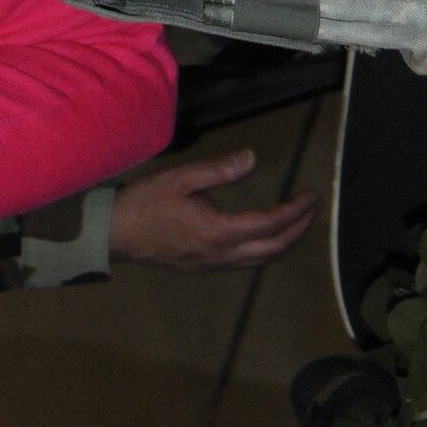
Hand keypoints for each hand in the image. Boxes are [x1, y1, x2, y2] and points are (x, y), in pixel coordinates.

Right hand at [108, 149, 318, 270]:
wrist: (114, 234)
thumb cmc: (144, 204)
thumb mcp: (180, 179)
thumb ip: (218, 170)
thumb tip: (252, 159)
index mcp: (219, 232)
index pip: (270, 223)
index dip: (295, 210)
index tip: (311, 196)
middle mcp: (222, 255)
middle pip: (275, 249)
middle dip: (299, 230)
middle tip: (311, 210)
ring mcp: (214, 265)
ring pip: (262, 260)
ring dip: (284, 242)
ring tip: (294, 223)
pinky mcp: (204, 268)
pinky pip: (246, 262)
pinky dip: (264, 249)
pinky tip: (261, 236)